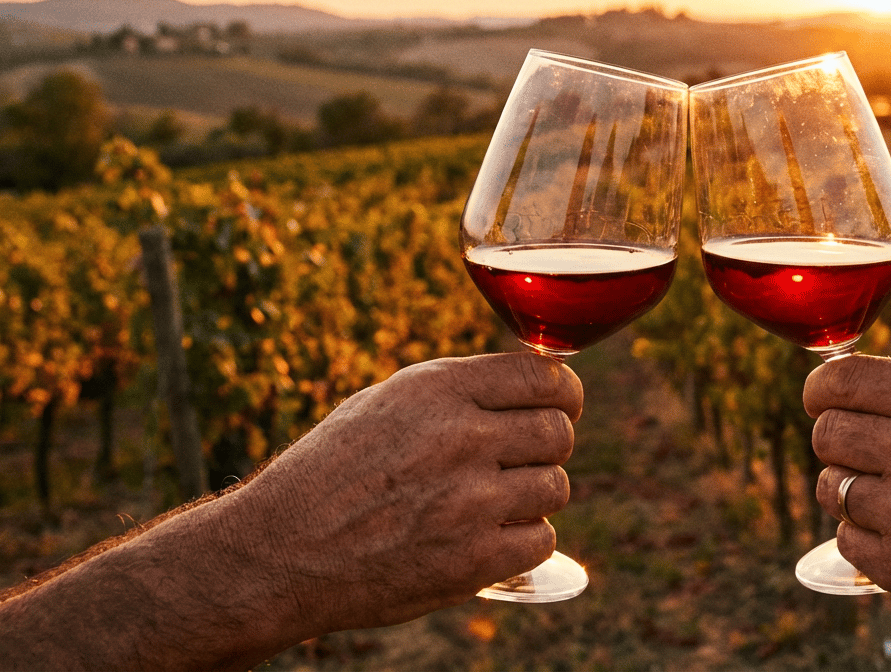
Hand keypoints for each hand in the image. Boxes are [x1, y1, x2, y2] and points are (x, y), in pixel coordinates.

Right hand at [231, 352, 582, 633]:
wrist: (280, 553)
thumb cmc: (332, 472)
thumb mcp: (385, 404)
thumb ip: (458, 392)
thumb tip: (531, 385)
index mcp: (439, 390)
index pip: (544, 376)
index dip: (565, 392)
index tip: (563, 404)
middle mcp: (460, 437)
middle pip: (558, 433)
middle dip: (548, 445)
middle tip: (521, 459)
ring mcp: (470, 501)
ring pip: (555, 487)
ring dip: (534, 495)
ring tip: (494, 501)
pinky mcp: (473, 560)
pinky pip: (541, 540)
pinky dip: (523, 541)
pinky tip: (490, 537)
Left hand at [806, 355, 890, 646]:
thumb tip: (847, 390)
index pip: (841, 381)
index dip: (821, 391)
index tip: (822, 400)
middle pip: (826, 434)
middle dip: (836, 440)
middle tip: (860, 452)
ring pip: (831, 489)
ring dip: (851, 491)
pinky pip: (849, 541)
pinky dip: (869, 538)